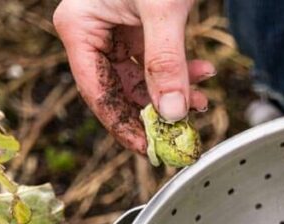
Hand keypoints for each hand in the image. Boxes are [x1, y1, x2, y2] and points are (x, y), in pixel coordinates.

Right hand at [54, 0, 213, 153]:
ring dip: (174, 92)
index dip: (124, 126)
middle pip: (120, 90)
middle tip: (181, 134)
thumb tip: (171, 112)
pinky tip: (203, 72)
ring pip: (142, 78)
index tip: (150, 150)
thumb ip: (165, 60)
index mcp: (79, 27)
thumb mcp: (161, 9)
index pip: (97, 93)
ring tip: (200, 100)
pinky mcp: (138, 25)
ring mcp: (115, 29)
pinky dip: (180, 70)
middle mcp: (92, 31)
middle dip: (155, 111)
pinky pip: (156, 60)